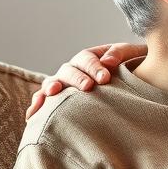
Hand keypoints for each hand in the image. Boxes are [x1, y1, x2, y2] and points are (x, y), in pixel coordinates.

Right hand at [25, 42, 147, 118]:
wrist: (134, 82)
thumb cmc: (133, 67)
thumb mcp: (130, 55)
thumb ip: (120, 54)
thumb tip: (108, 62)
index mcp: (90, 58)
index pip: (87, 59)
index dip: (94, 67)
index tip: (105, 78)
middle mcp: (74, 70)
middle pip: (69, 70)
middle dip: (77, 78)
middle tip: (88, 87)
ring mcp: (64, 84)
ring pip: (53, 83)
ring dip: (52, 87)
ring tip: (54, 93)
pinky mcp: (59, 100)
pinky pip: (44, 100)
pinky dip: (38, 105)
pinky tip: (33, 114)